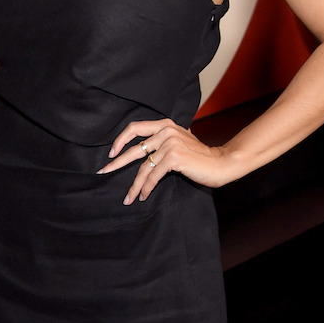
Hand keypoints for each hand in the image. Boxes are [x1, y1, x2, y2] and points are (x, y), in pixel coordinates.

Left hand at [98, 120, 231, 203]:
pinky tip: (143, 196)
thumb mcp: (180, 140)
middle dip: (116, 162)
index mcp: (165, 125)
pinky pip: (153, 175)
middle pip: (134, 148)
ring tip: (128, 197)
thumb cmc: (200, 156)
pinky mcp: (174, 158)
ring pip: (143, 167)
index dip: (120, 140)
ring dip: (134, 185)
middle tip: (104, 171)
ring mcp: (170, 144)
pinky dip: (146, 188)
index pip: (136, 128)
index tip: (112, 153)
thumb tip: (143, 150)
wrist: (220, 163)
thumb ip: (164, 140)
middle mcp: (166, 131)